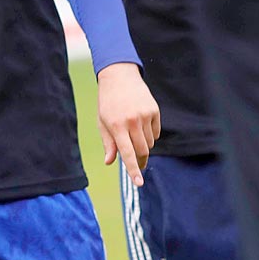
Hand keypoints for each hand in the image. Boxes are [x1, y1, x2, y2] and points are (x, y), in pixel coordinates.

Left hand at [96, 62, 159, 185]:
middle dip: (140, 159)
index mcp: (117, 126)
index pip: (127, 153)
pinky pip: (156, 132)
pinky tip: (141, 124)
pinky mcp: (154, 110)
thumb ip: (109, 143)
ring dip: (144, 145)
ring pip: (150, 143)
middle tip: (136, 160)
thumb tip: (110, 162)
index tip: (139, 183)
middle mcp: (132, 121)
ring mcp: (145, 115)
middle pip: (142, 151)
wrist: (119, 76)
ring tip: (133, 133)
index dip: (133, 170)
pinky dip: (150, 134)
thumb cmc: (107, 102)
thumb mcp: (103, 122)